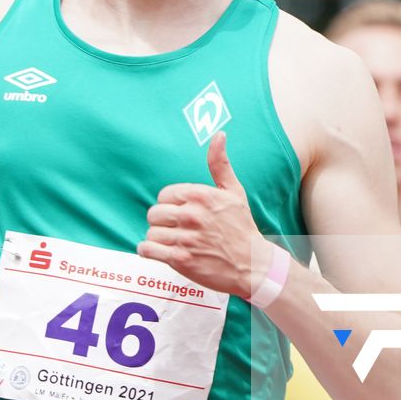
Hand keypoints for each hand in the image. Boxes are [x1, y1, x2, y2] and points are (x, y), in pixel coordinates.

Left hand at [139, 131, 266, 298]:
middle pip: (154, 214)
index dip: (170, 205)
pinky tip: (161, 252)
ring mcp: (185, 238)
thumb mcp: (234, 192)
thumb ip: (220, 164)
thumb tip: (219, 134)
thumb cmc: (241, 227)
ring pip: (151, 233)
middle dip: (162, 222)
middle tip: (176, 230)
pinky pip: (148, 249)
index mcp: (200, 195)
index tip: (181, 214)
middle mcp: (191, 215)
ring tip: (173, 243)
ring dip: (158, 239)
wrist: (252, 265)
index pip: (164, 195)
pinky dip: (150, 251)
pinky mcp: (180, 260)